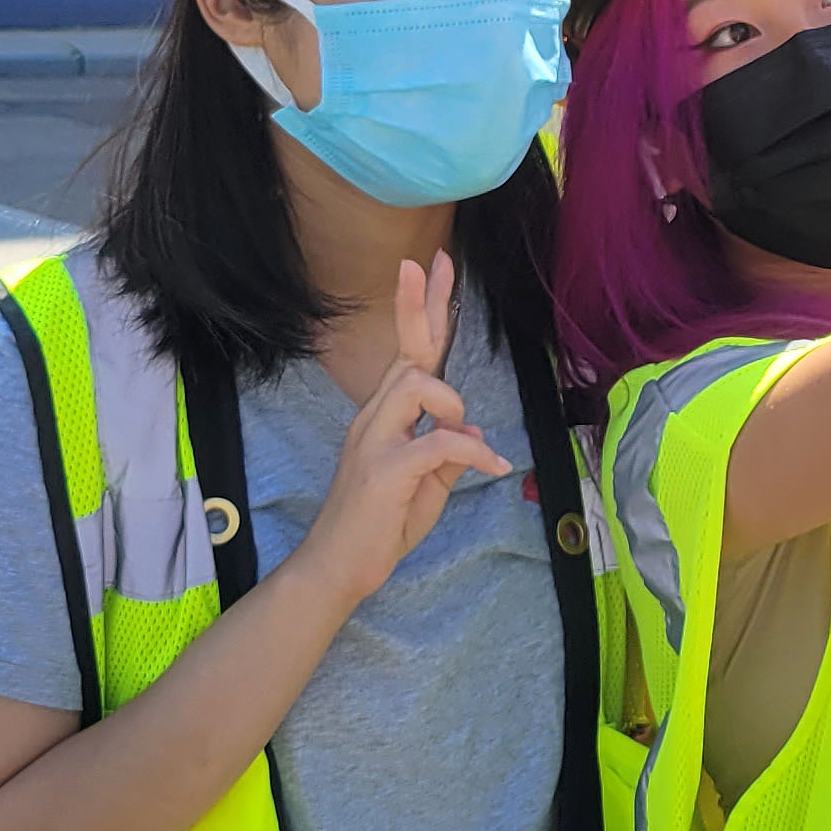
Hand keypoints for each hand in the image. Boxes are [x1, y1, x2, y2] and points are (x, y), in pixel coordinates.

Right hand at [293, 257, 512, 612]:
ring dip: (452, 404)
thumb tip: (471, 426)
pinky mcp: (384, 470)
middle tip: (429, 262)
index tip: (432, 266)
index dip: (420, 310)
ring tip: (464, 438)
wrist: (338, 568)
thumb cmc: (379, 525)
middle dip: (420, 306)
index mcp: (384, 416)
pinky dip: (472, 451)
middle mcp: (375, 418)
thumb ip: (447, 451)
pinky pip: (439, 442)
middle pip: (407, 352)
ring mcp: (375, 442)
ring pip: (418, 386)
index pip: (408, 353)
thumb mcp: (426, 485)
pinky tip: (493, 466)